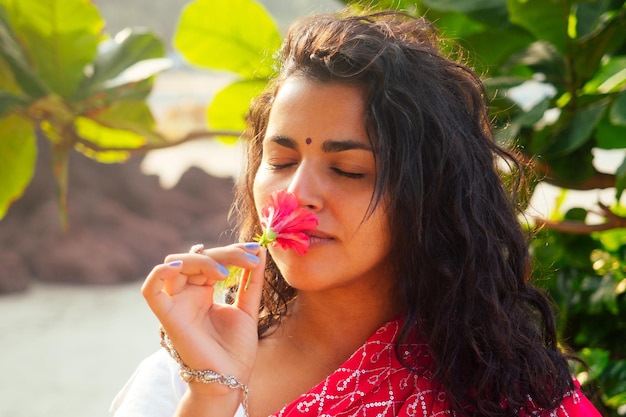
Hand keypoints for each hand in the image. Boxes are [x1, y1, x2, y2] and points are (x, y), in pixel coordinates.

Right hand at [141, 242, 265, 388]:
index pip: (211, 259)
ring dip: (202, 260)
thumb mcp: (248, 307)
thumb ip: (252, 280)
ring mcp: (177, 304)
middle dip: (224, 254)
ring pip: (176, 265)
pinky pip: (151, 291)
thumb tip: (259, 250)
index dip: (232, 251)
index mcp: (203, 291)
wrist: (232, 378)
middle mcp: (187, 294)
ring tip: (225, 273)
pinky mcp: (168, 317)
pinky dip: (159, 274)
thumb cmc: (237, 348)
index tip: (256, 250)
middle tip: (249, 259)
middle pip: (196, 258)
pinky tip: (178, 267)